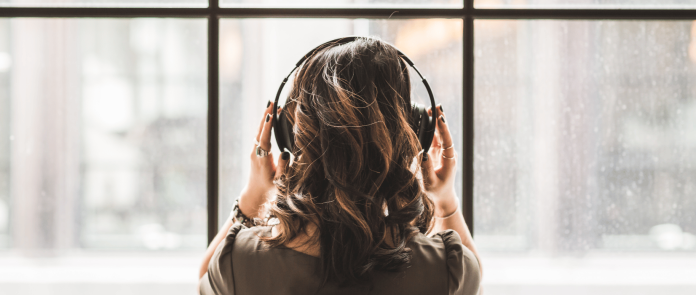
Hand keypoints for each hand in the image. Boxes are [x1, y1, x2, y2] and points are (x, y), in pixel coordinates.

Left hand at [238, 101, 289, 218]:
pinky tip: (270, 118)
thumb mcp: (279, 181)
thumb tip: (285, 153)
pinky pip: (260, 135)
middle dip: (266, 115)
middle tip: (271, 101)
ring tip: (272, 105)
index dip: (268, 126)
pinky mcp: (255, 151)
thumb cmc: (269, 188)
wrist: (255, 194)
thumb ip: (283, 167)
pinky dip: (265, 125)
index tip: (271, 114)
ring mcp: (254, 151)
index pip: (265, 139)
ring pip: (259, 131)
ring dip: (265, 118)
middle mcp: (256, 153)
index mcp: (262, 159)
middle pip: (260, 130)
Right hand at [421, 105, 458, 216]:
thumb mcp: (431, 182)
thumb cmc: (437, 191)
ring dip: (436, 121)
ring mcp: (443, 151)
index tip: (440, 118)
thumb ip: (427, 168)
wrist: (443, 196)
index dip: (444, 129)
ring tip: (431, 108)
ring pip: (440, 134)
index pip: (447, 141)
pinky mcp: (437, 152)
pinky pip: (434, 138)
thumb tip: (422, 153)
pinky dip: (431, 128)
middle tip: (437, 106)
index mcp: (449, 159)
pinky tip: (427, 119)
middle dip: (440, 119)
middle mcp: (448, 153)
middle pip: (444, 133)